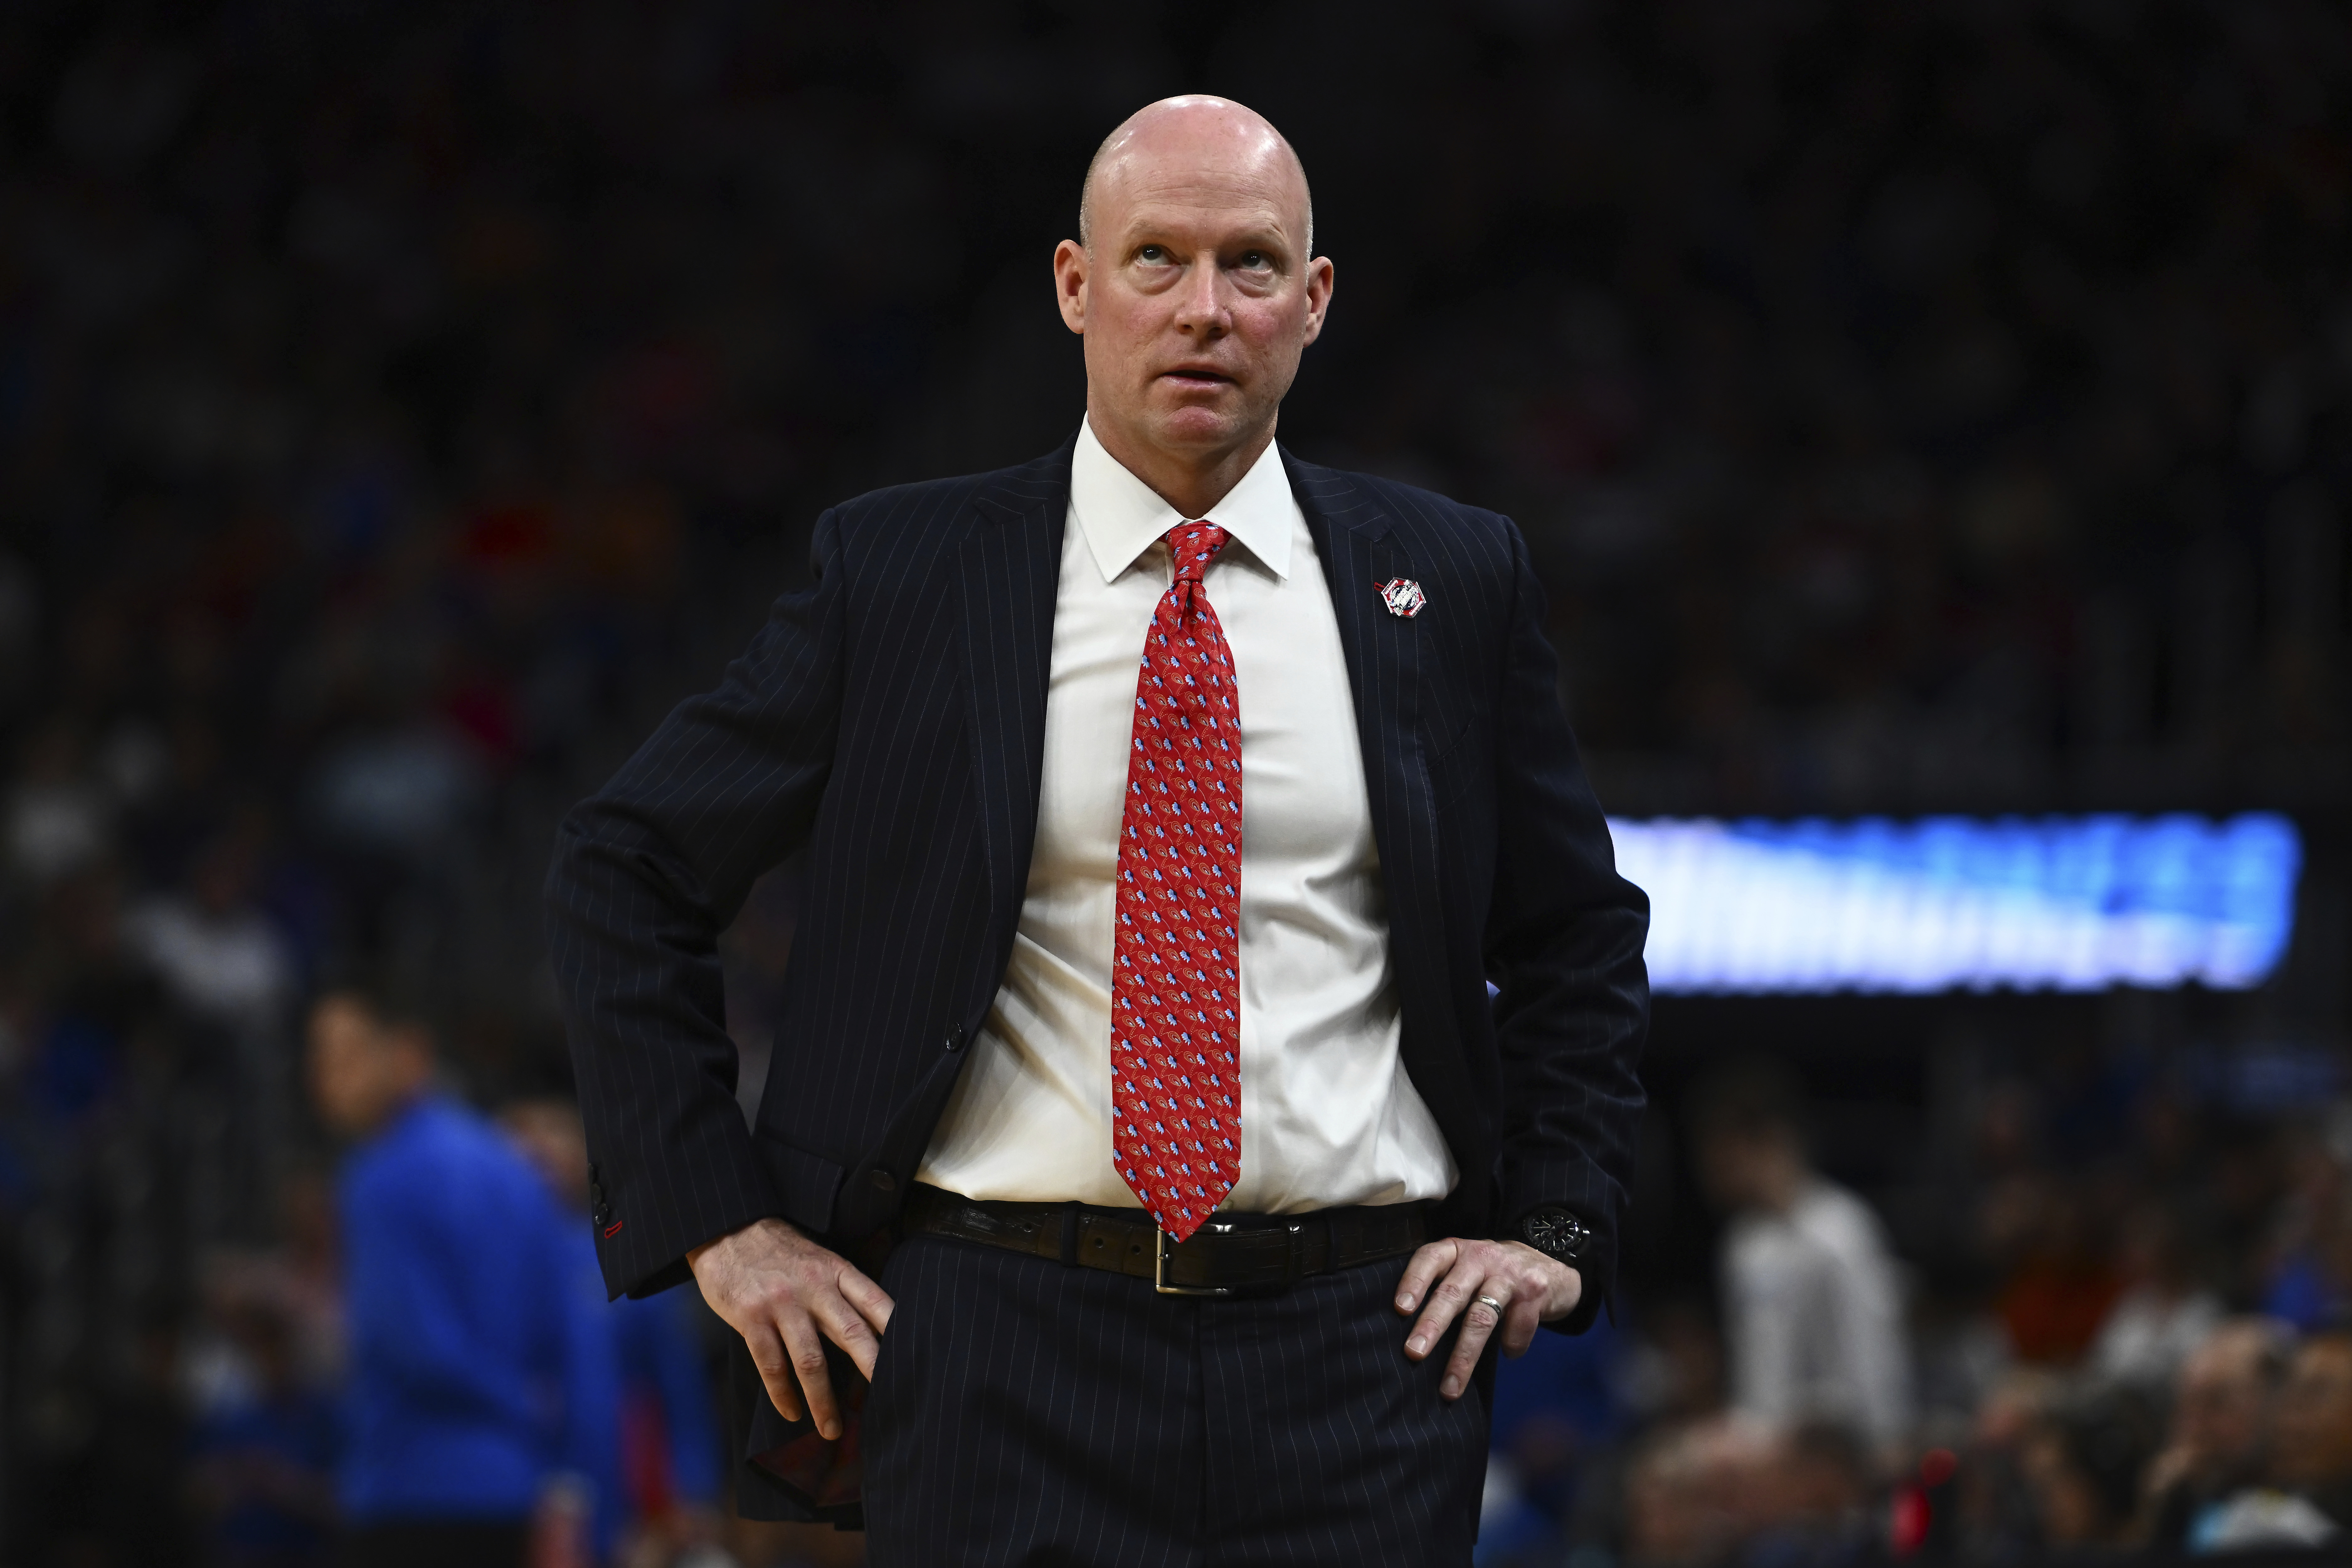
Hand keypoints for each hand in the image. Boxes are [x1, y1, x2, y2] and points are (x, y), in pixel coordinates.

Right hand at [687, 1215, 893, 1440]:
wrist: (727, 1229)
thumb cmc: (779, 1251)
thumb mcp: (818, 1259)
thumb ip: (840, 1289)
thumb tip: (871, 1329)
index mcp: (835, 1270)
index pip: (875, 1301)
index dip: (897, 1330)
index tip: (914, 1357)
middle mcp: (813, 1287)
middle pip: (852, 1334)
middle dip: (873, 1370)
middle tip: (892, 1400)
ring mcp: (781, 1304)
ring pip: (810, 1360)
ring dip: (822, 1400)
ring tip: (832, 1429)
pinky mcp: (751, 1318)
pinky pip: (771, 1365)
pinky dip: (783, 1394)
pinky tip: (792, 1412)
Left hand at [1395, 1237, 1581, 1400]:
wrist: (1550, 1267)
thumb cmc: (1494, 1275)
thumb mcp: (1468, 1269)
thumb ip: (1444, 1287)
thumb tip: (1412, 1336)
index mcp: (1458, 1251)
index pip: (1430, 1259)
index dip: (1413, 1282)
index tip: (1400, 1309)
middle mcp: (1482, 1257)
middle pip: (1453, 1292)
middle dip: (1432, 1324)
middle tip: (1414, 1352)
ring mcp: (1509, 1274)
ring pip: (1482, 1317)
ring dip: (1464, 1355)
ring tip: (1450, 1387)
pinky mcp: (1534, 1292)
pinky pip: (1518, 1327)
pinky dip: (1511, 1346)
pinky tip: (1509, 1353)